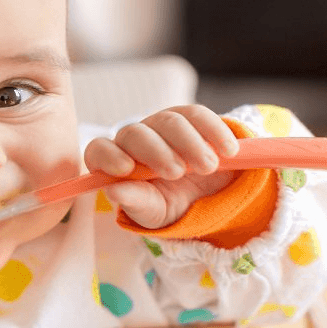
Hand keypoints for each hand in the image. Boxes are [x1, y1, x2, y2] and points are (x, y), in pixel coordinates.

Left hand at [83, 105, 239, 228]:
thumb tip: (113, 191)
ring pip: (169, 121)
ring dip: (190, 144)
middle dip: (157, 152)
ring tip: (208, 167)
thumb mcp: (155, 212)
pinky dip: (214, 132)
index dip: (108, 156)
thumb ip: (136, 203)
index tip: (125, 169)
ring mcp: (160, 124)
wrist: (207, 197)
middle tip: (178, 172)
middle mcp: (134, 139)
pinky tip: (228, 150)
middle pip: (136, 134)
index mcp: (116, 163)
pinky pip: (198, 115)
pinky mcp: (189, 117)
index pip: (98, 150)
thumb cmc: (169, 205)